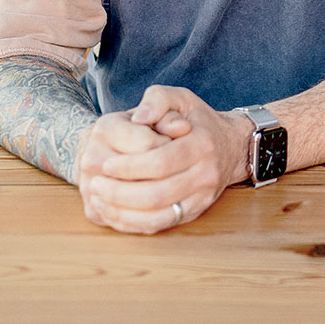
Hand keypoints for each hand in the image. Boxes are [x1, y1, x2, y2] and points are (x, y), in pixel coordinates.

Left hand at [76, 85, 248, 234]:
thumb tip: (139, 118)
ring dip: (123, 211)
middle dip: (119, 192)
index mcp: (201, 144)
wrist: (230, 145)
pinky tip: (114, 213)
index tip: (104, 164)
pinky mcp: (195, 211)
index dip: (128, 167)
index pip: (160, 162)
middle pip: (157, 193)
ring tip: (99, 199)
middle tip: (94, 184)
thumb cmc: (197, 120)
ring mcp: (202, 196)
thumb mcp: (181, 98)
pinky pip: (162, 225)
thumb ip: (158, 99)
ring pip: (158, 214)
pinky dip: (134, 224)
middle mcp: (206, 173)